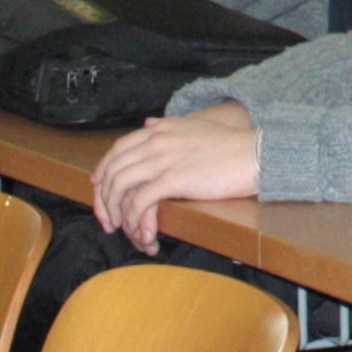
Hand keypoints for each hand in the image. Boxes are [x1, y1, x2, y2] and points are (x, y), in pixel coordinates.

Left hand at [92, 104, 261, 251]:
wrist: (253, 154)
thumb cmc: (229, 144)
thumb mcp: (194, 125)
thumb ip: (167, 125)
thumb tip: (148, 123)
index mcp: (159, 129)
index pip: (118, 148)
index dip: (103, 168)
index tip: (98, 185)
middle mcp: (156, 141)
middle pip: (113, 168)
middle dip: (103, 196)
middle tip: (106, 216)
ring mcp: (163, 159)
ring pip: (121, 185)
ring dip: (114, 210)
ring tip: (119, 227)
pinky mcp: (173, 179)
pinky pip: (140, 201)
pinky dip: (133, 217)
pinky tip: (137, 228)